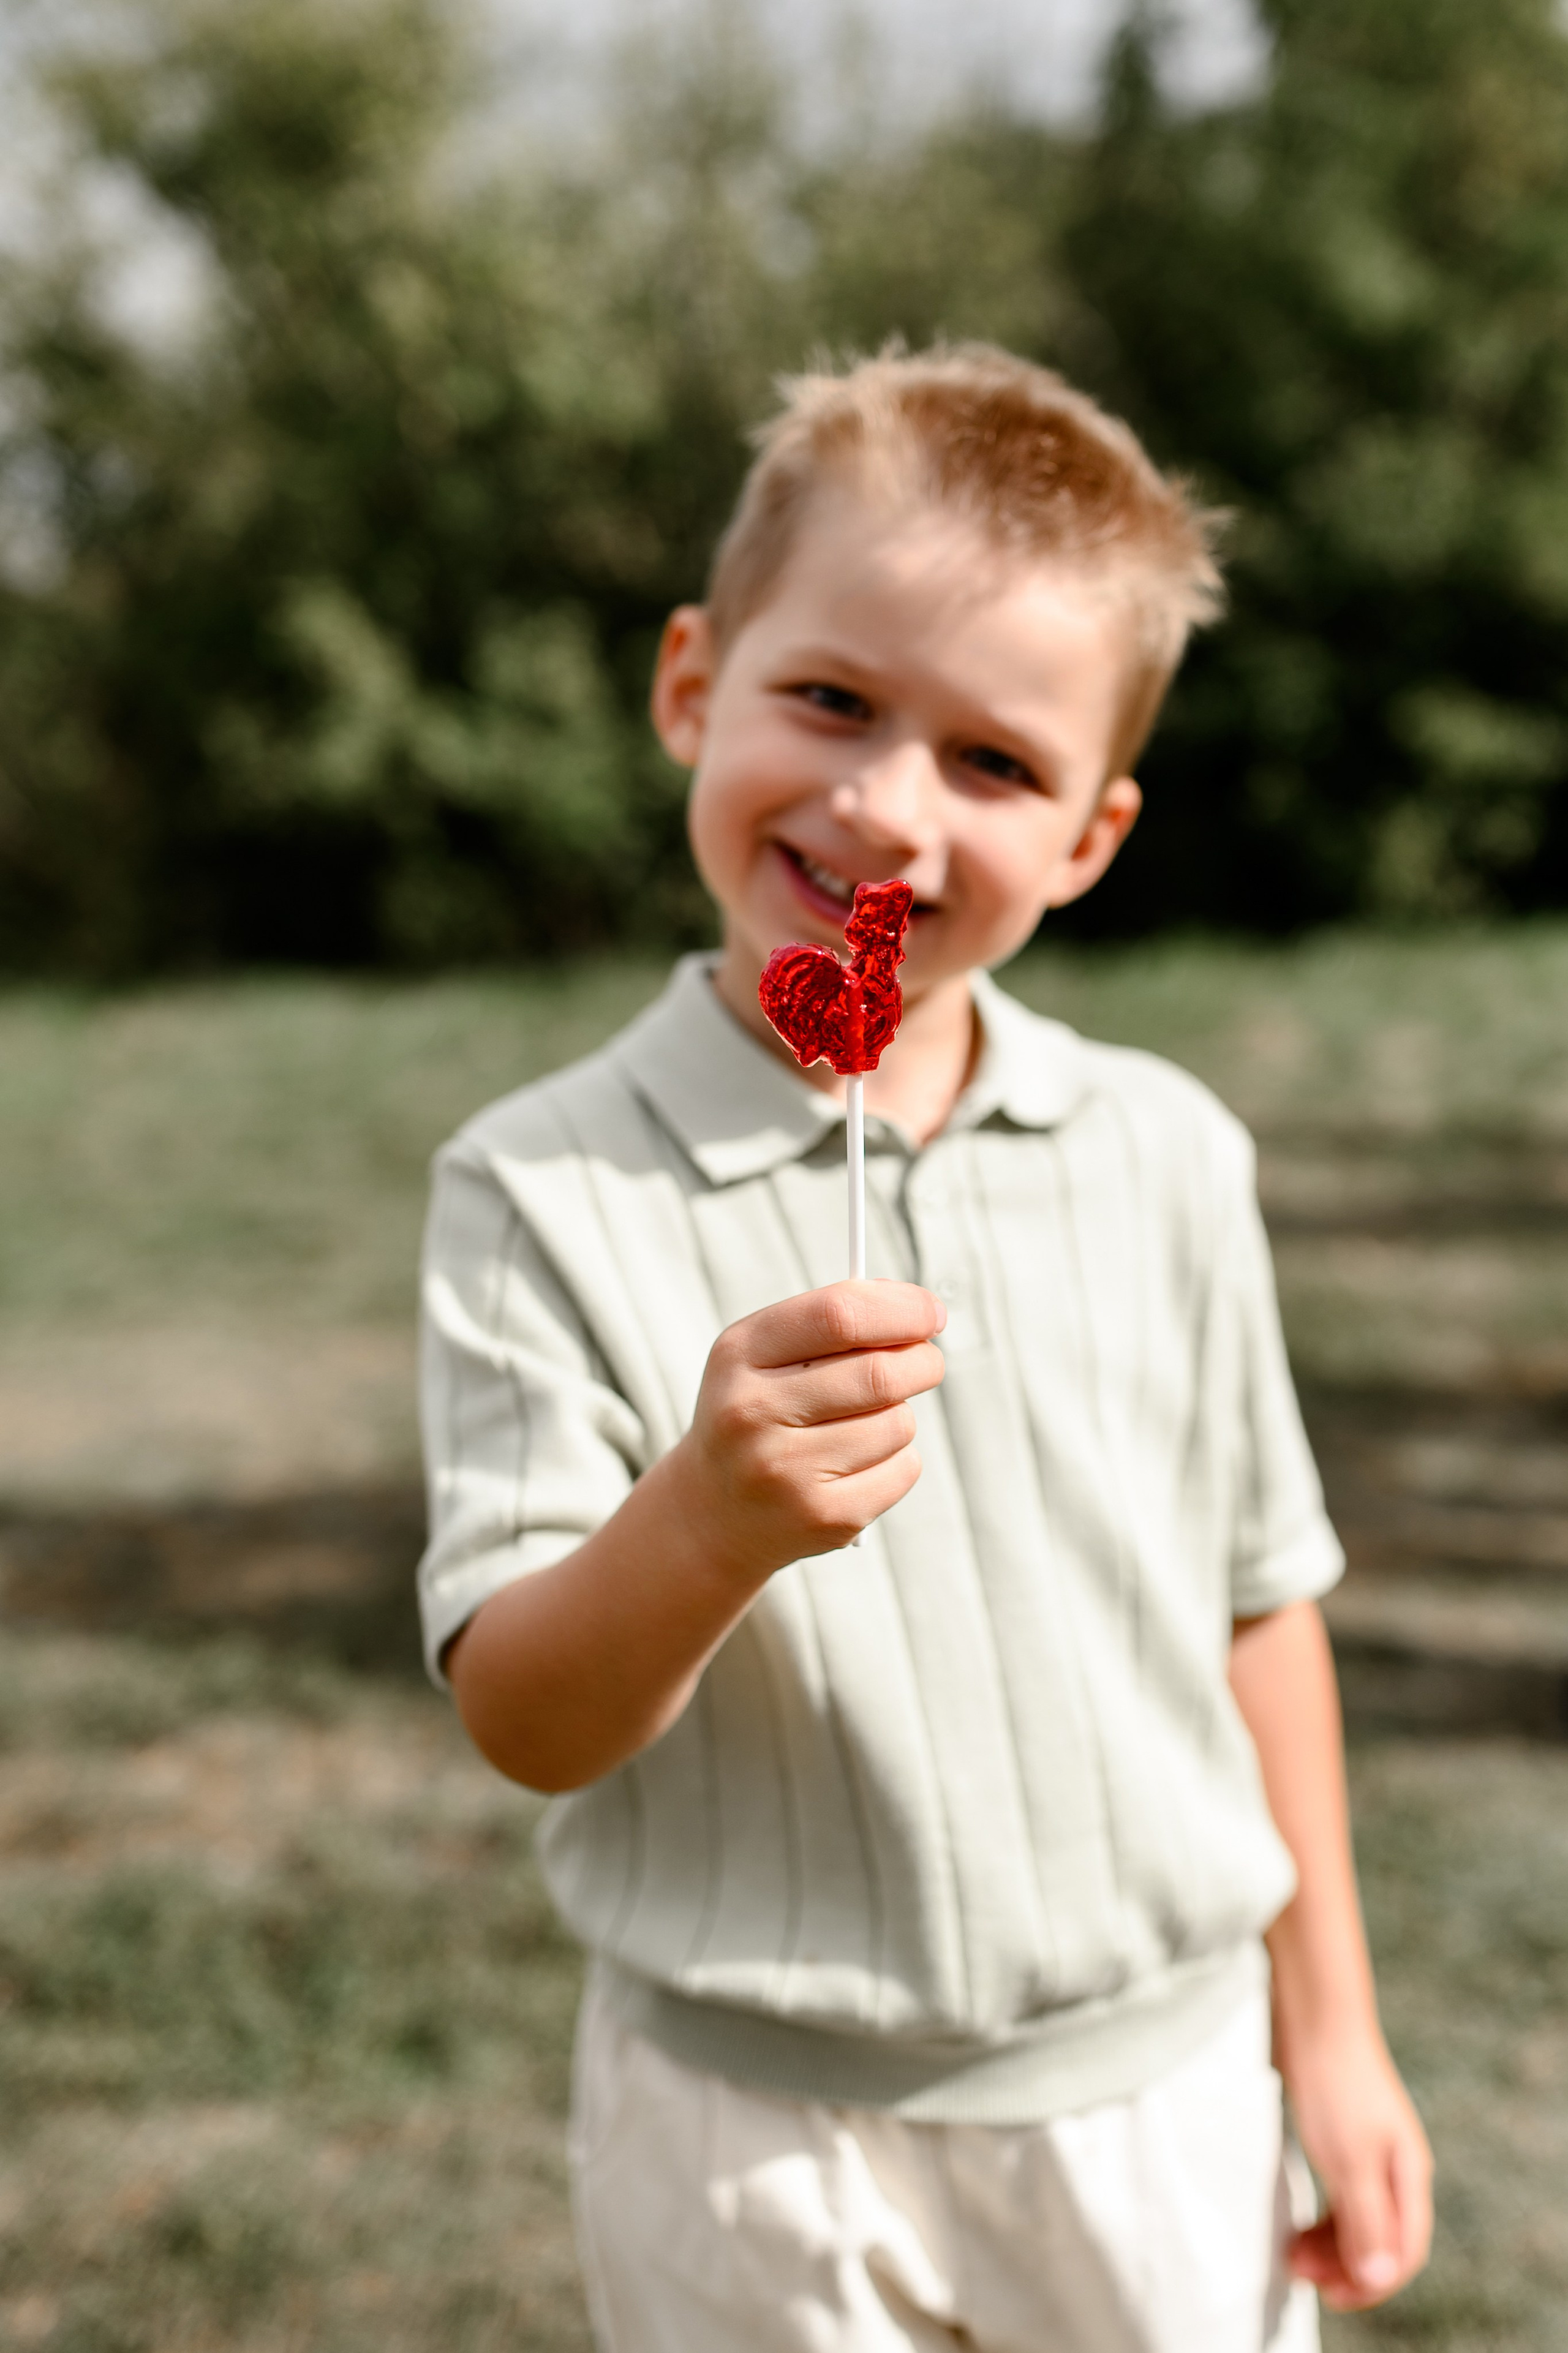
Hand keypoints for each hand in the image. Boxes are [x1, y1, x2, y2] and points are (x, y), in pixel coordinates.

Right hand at [679, 1280, 945, 1575]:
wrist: (713, 1513)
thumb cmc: (757, 1415)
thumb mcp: (764, 1355)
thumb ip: (831, 1322)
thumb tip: (917, 1308)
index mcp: (740, 1354)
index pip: (838, 1314)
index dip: (901, 1308)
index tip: (930, 1312)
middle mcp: (753, 1412)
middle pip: (879, 1372)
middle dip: (922, 1361)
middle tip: (926, 1361)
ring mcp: (786, 1471)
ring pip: (897, 1423)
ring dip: (900, 1415)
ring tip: (864, 1424)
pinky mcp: (823, 1517)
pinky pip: (903, 1470)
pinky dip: (899, 1460)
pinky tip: (858, 1464)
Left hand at [1285, 2028, 1432, 2309]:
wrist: (1314, 2012)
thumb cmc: (1334, 2081)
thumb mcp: (1349, 2158)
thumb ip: (1366, 2219)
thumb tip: (1379, 2278)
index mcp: (1408, 2174)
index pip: (1404, 2250)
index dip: (1371, 2282)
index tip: (1328, 2294)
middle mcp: (1395, 2166)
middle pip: (1381, 2237)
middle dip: (1345, 2266)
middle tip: (1299, 2275)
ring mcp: (1368, 2149)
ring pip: (1358, 2217)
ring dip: (1330, 2244)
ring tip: (1292, 2255)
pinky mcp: (1340, 2134)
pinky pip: (1340, 2194)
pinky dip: (1322, 2217)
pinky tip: (1297, 2223)